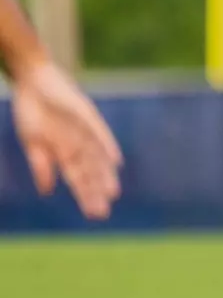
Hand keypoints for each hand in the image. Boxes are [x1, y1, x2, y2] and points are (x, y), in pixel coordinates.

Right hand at [10, 58, 121, 218]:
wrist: (32, 82)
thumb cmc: (32, 113)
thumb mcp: (33, 143)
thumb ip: (41, 167)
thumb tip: (47, 192)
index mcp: (64, 153)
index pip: (78, 179)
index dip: (86, 195)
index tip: (94, 214)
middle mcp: (78, 145)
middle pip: (90, 173)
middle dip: (96, 192)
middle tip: (103, 212)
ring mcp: (84, 131)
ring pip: (97, 158)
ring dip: (105, 175)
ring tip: (112, 193)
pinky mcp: (87, 115)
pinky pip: (99, 133)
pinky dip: (107, 147)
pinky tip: (115, 161)